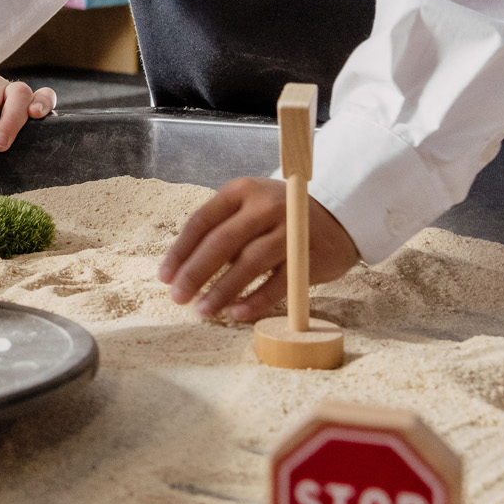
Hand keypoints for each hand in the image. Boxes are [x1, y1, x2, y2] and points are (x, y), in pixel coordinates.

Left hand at [158, 177, 358, 322]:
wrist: (339, 217)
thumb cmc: (280, 218)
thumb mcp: (249, 210)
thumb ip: (221, 232)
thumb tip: (184, 271)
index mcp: (241, 191)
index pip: (202, 221)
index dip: (181, 251)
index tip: (165, 277)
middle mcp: (265, 206)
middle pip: (222, 242)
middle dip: (195, 273)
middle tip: (178, 297)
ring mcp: (290, 230)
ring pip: (249, 262)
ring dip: (223, 290)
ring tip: (203, 310)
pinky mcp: (310, 256)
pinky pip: (278, 282)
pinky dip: (256, 300)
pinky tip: (237, 313)